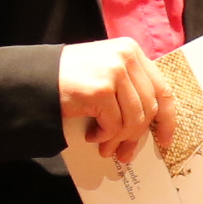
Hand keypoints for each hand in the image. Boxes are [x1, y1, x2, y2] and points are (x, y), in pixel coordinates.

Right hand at [60, 37, 170, 167]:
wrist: (34, 78)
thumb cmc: (70, 79)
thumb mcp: (106, 73)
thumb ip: (130, 88)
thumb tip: (152, 125)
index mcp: (131, 51)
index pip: (162, 89)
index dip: (167, 118)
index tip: (165, 139)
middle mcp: (126, 57)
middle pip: (149, 108)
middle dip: (137, 136)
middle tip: (125, 152)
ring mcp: (114, 71)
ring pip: (134, 119)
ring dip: (119, 139)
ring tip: (106, 147)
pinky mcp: (101, 89)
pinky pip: (114, 125)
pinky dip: (105, 136)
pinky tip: (93, 136)